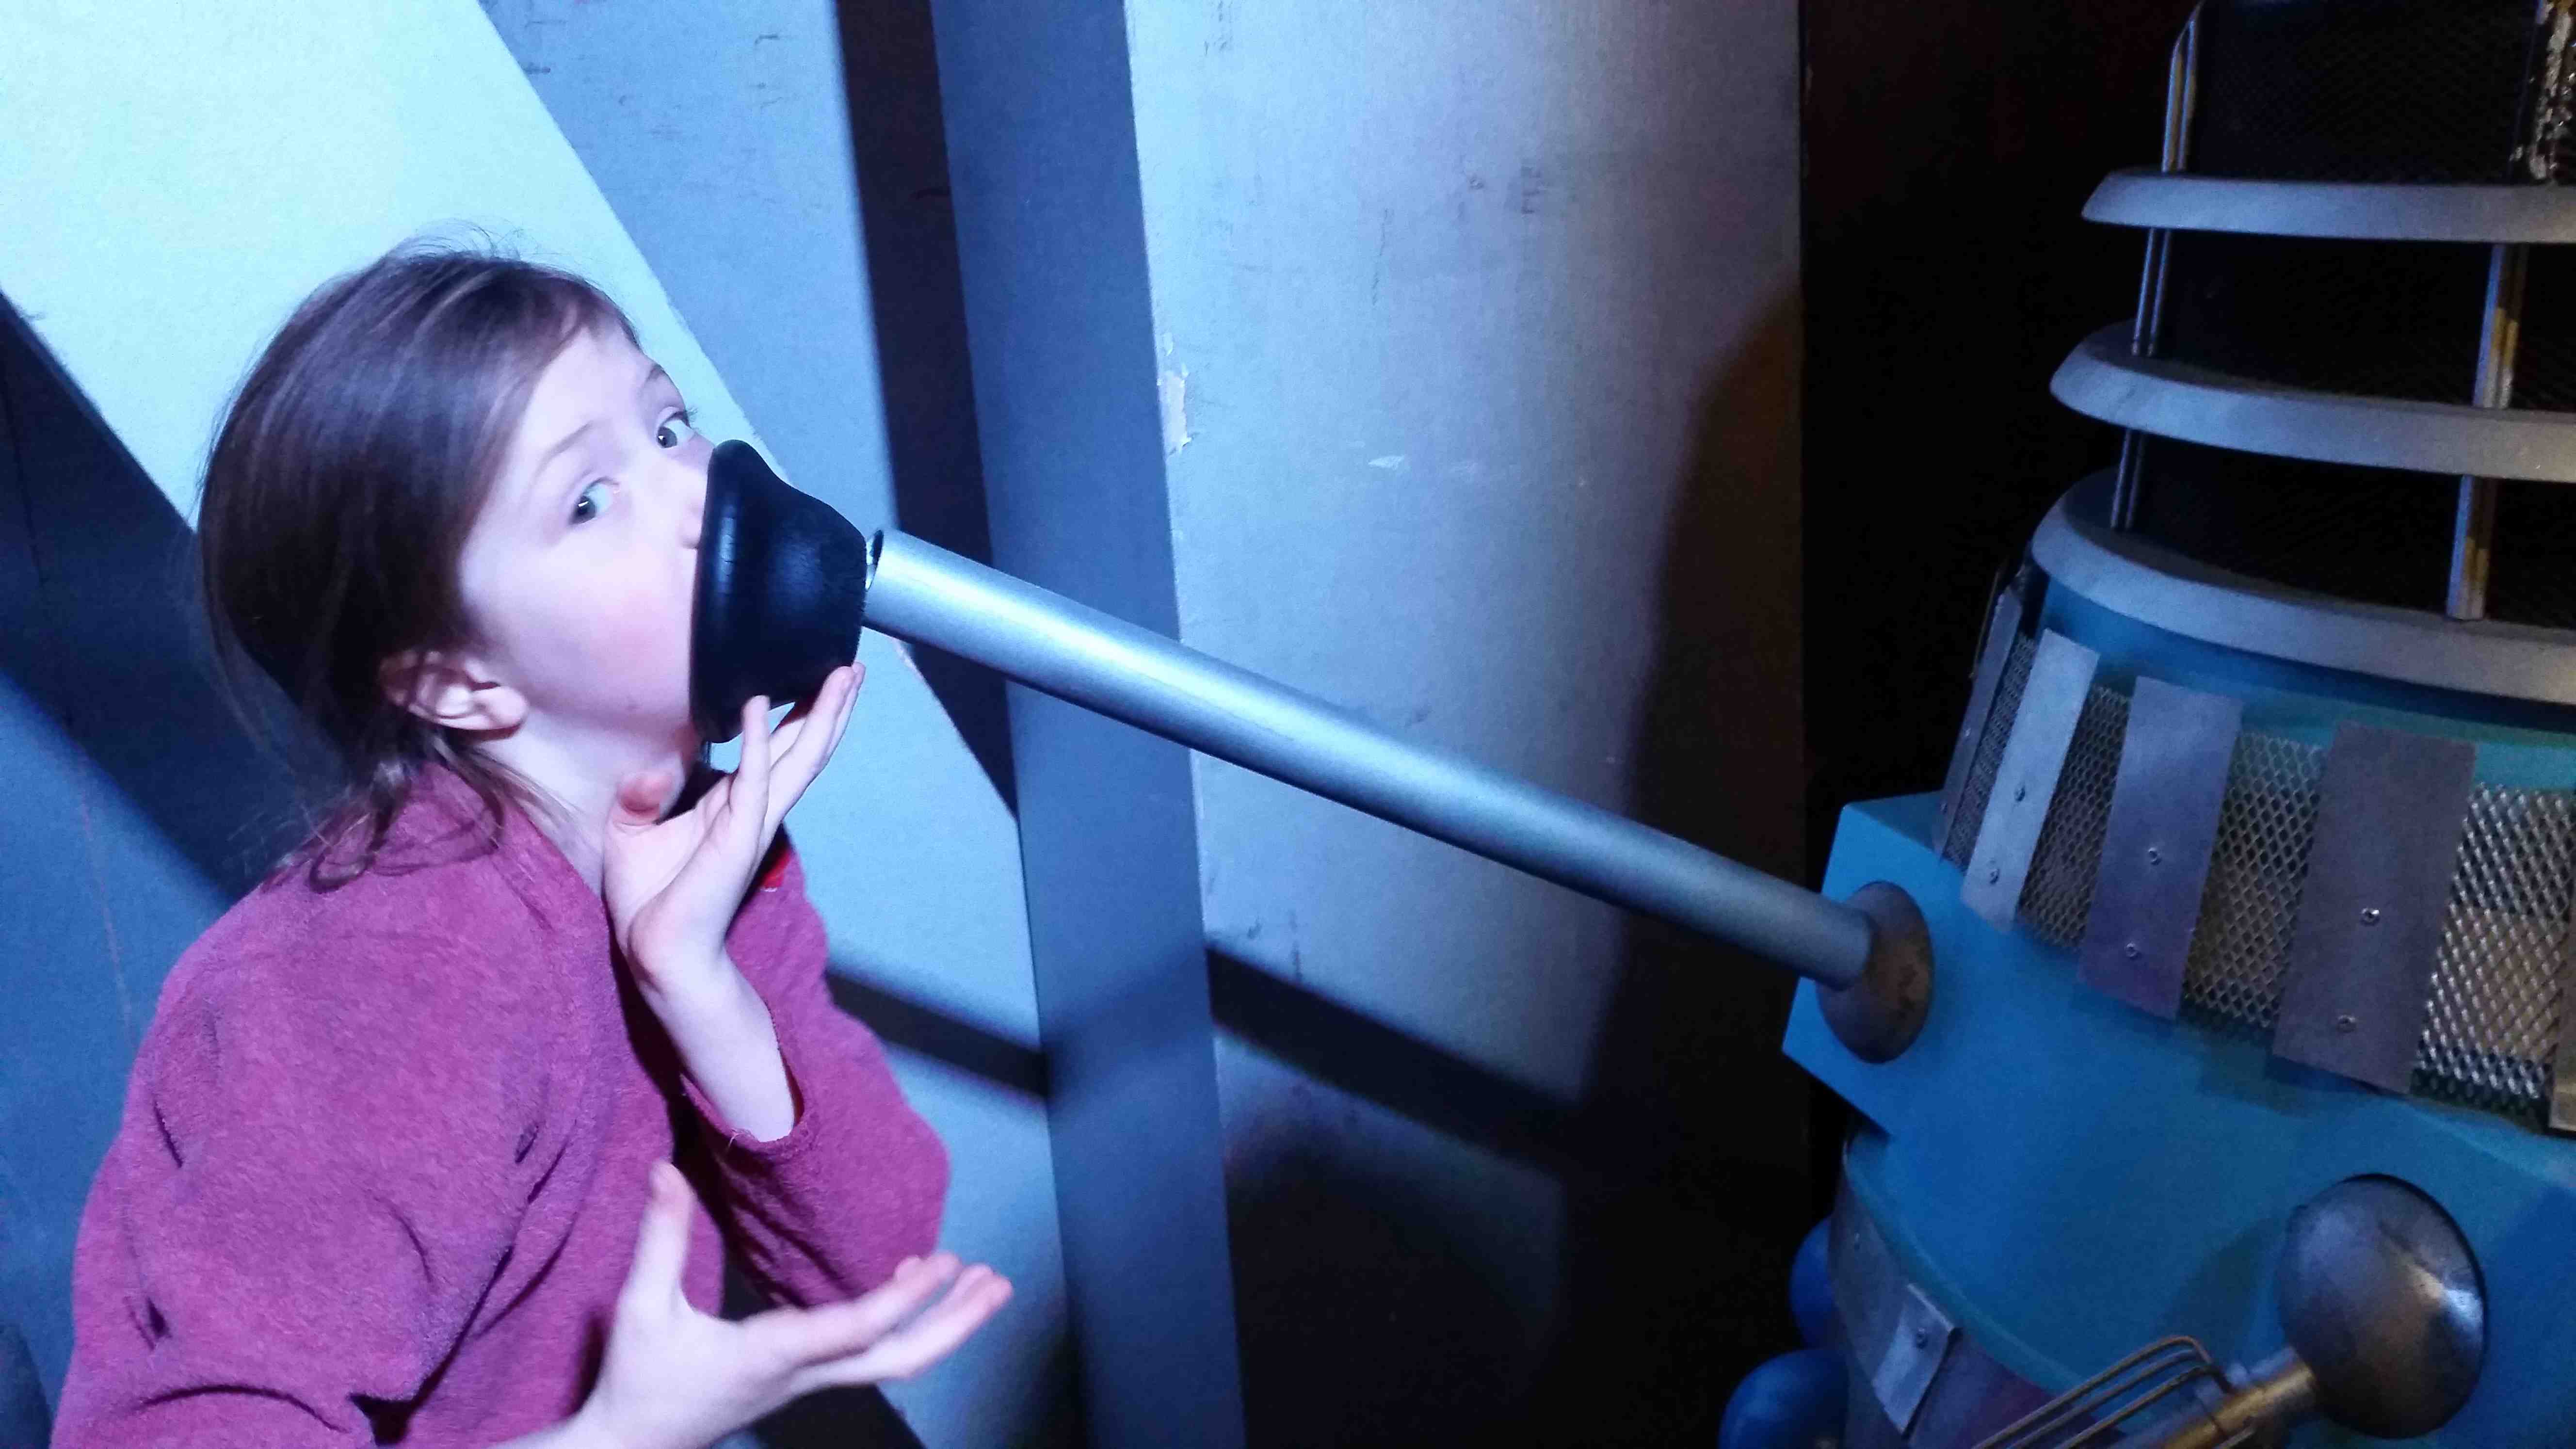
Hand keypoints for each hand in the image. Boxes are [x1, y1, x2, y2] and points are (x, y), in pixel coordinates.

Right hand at [577, 1160, 1011, 1448]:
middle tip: (998, 1284)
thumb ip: (659, 1238)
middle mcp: (803, 1373)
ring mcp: (809, 1382)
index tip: (943, 1260)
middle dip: (953, 1324)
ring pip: (893, 1363)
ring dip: (943, 1326)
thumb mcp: (640, 1308)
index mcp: (771, 1354)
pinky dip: (908, 1325)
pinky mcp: (805, 1381)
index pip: (854, 1331)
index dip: (904, 1299)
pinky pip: (873, 1358)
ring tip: (985, 1283)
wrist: (633, 1447)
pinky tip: (918, 1289)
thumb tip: (663, 1171)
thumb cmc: (638, 1380)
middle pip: (898, 1360)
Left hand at [602, 664, 861, 988]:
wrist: (658, 951)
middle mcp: (753, 807)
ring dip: (819, 715)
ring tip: (841, 676)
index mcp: (733, 803)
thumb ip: (643, 794)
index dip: (798, 714)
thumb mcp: (630, 830)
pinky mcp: (735, 835)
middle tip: (854, 666)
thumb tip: (653, 770)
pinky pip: (750, 780)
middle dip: (829, 707)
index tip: (815, 678)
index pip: (776, 750)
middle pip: (803, 748)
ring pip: (797, 758)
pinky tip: (757, 705)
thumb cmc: (649, 897)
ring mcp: (750, 821)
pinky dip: (756, 742)